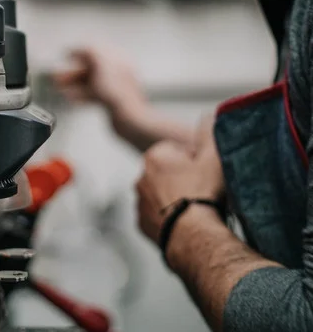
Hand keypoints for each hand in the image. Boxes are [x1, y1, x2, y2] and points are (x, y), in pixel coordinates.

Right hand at [53, 45, 148, 114]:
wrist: (131, 121)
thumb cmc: (118, 94)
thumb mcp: (101, 65)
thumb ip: (90, 52)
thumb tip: (78, 47)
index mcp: (118, 60)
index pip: (95, 51)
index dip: (78, 52)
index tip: (64, 54)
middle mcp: (118, 72)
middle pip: (90, 68)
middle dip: (71, 71)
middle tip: (56, 76)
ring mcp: (115, 88)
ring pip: (89, 83)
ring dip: (72, 84)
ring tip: (58, 88)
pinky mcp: (111, 103)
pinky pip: (92, 96)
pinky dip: (79, 95)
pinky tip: (70, 98)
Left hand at [135, 117, 223, 242]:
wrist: (192, 235)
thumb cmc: (203, 194)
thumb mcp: (213, 156)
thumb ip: (209, 132)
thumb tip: (207, 117)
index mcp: (154, 156)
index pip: (179, 151)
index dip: (197, 161)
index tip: (207, 174)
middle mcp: (140, 177)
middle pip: (169, 173)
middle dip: (184, 179)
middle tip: (204, 191)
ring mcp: (139, 202)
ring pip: (161, 194)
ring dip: (174, 198)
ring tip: (196, 209)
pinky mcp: (141, 223)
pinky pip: (157, 215)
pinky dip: (168, 217)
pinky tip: (184, 222)